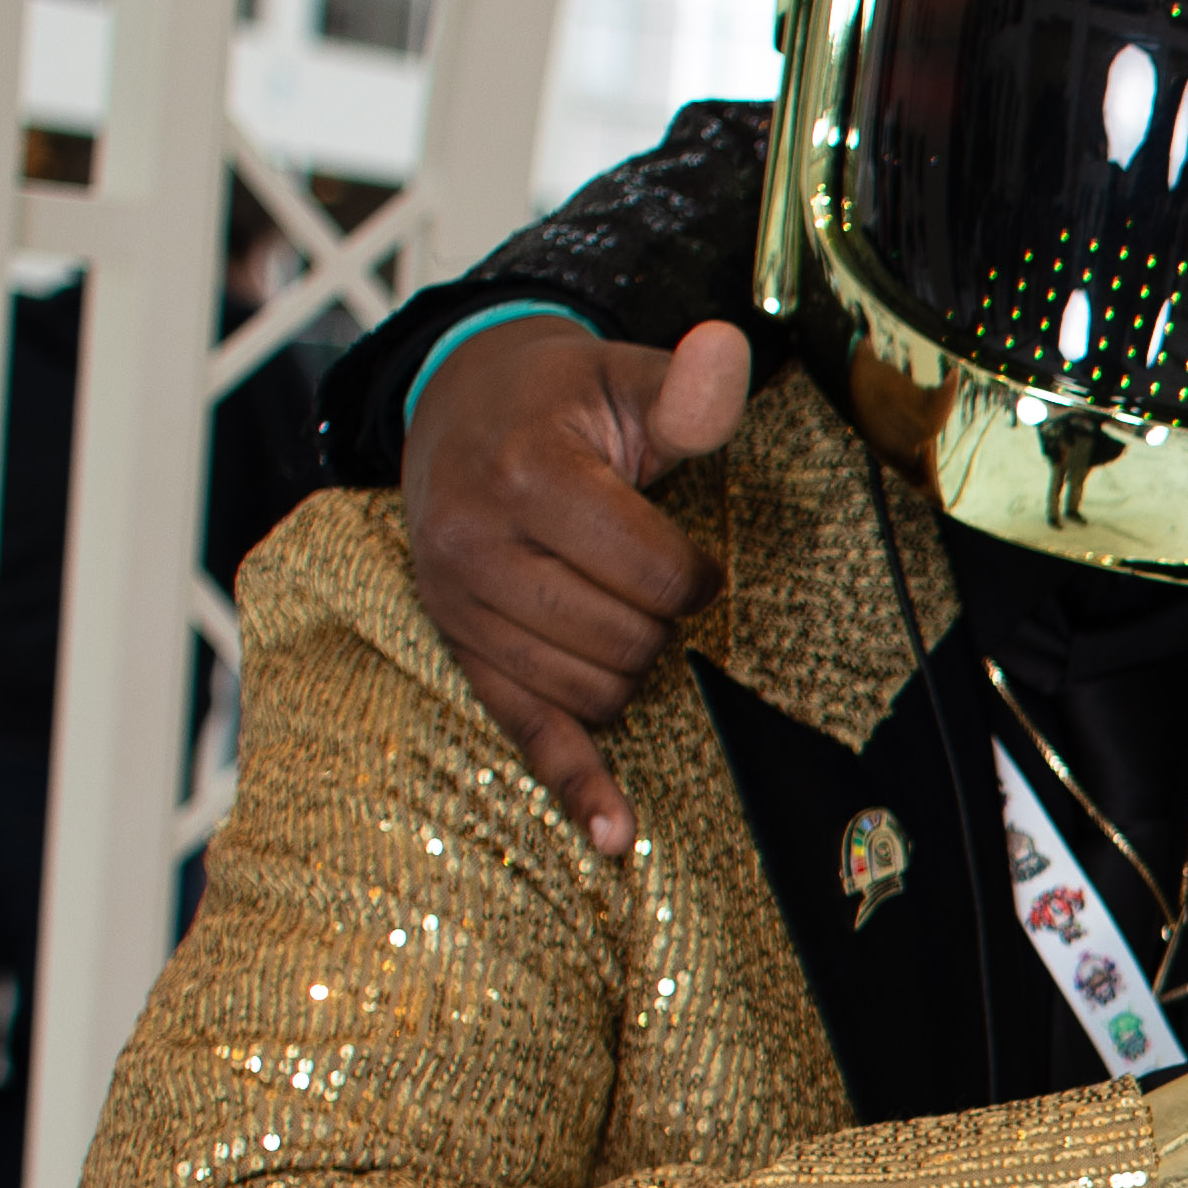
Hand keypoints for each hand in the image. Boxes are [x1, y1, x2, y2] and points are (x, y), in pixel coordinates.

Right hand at [406, 312, 752, 858]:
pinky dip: (576, 785)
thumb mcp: (624, 377)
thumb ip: (686, 391)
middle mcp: (476, 546)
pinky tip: (617, 834)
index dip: (694, 573)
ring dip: (630, 666)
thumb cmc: (560, 399)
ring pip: (590, 691)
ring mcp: (459, 607)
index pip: (651, 571)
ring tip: (620, 611)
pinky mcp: (459, 650)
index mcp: (527, 477)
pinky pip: (524, 732)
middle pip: (623, 638)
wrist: (456, 405)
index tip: (692, 557)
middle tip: (653, 580)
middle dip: (660, 618)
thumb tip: (731, 353)